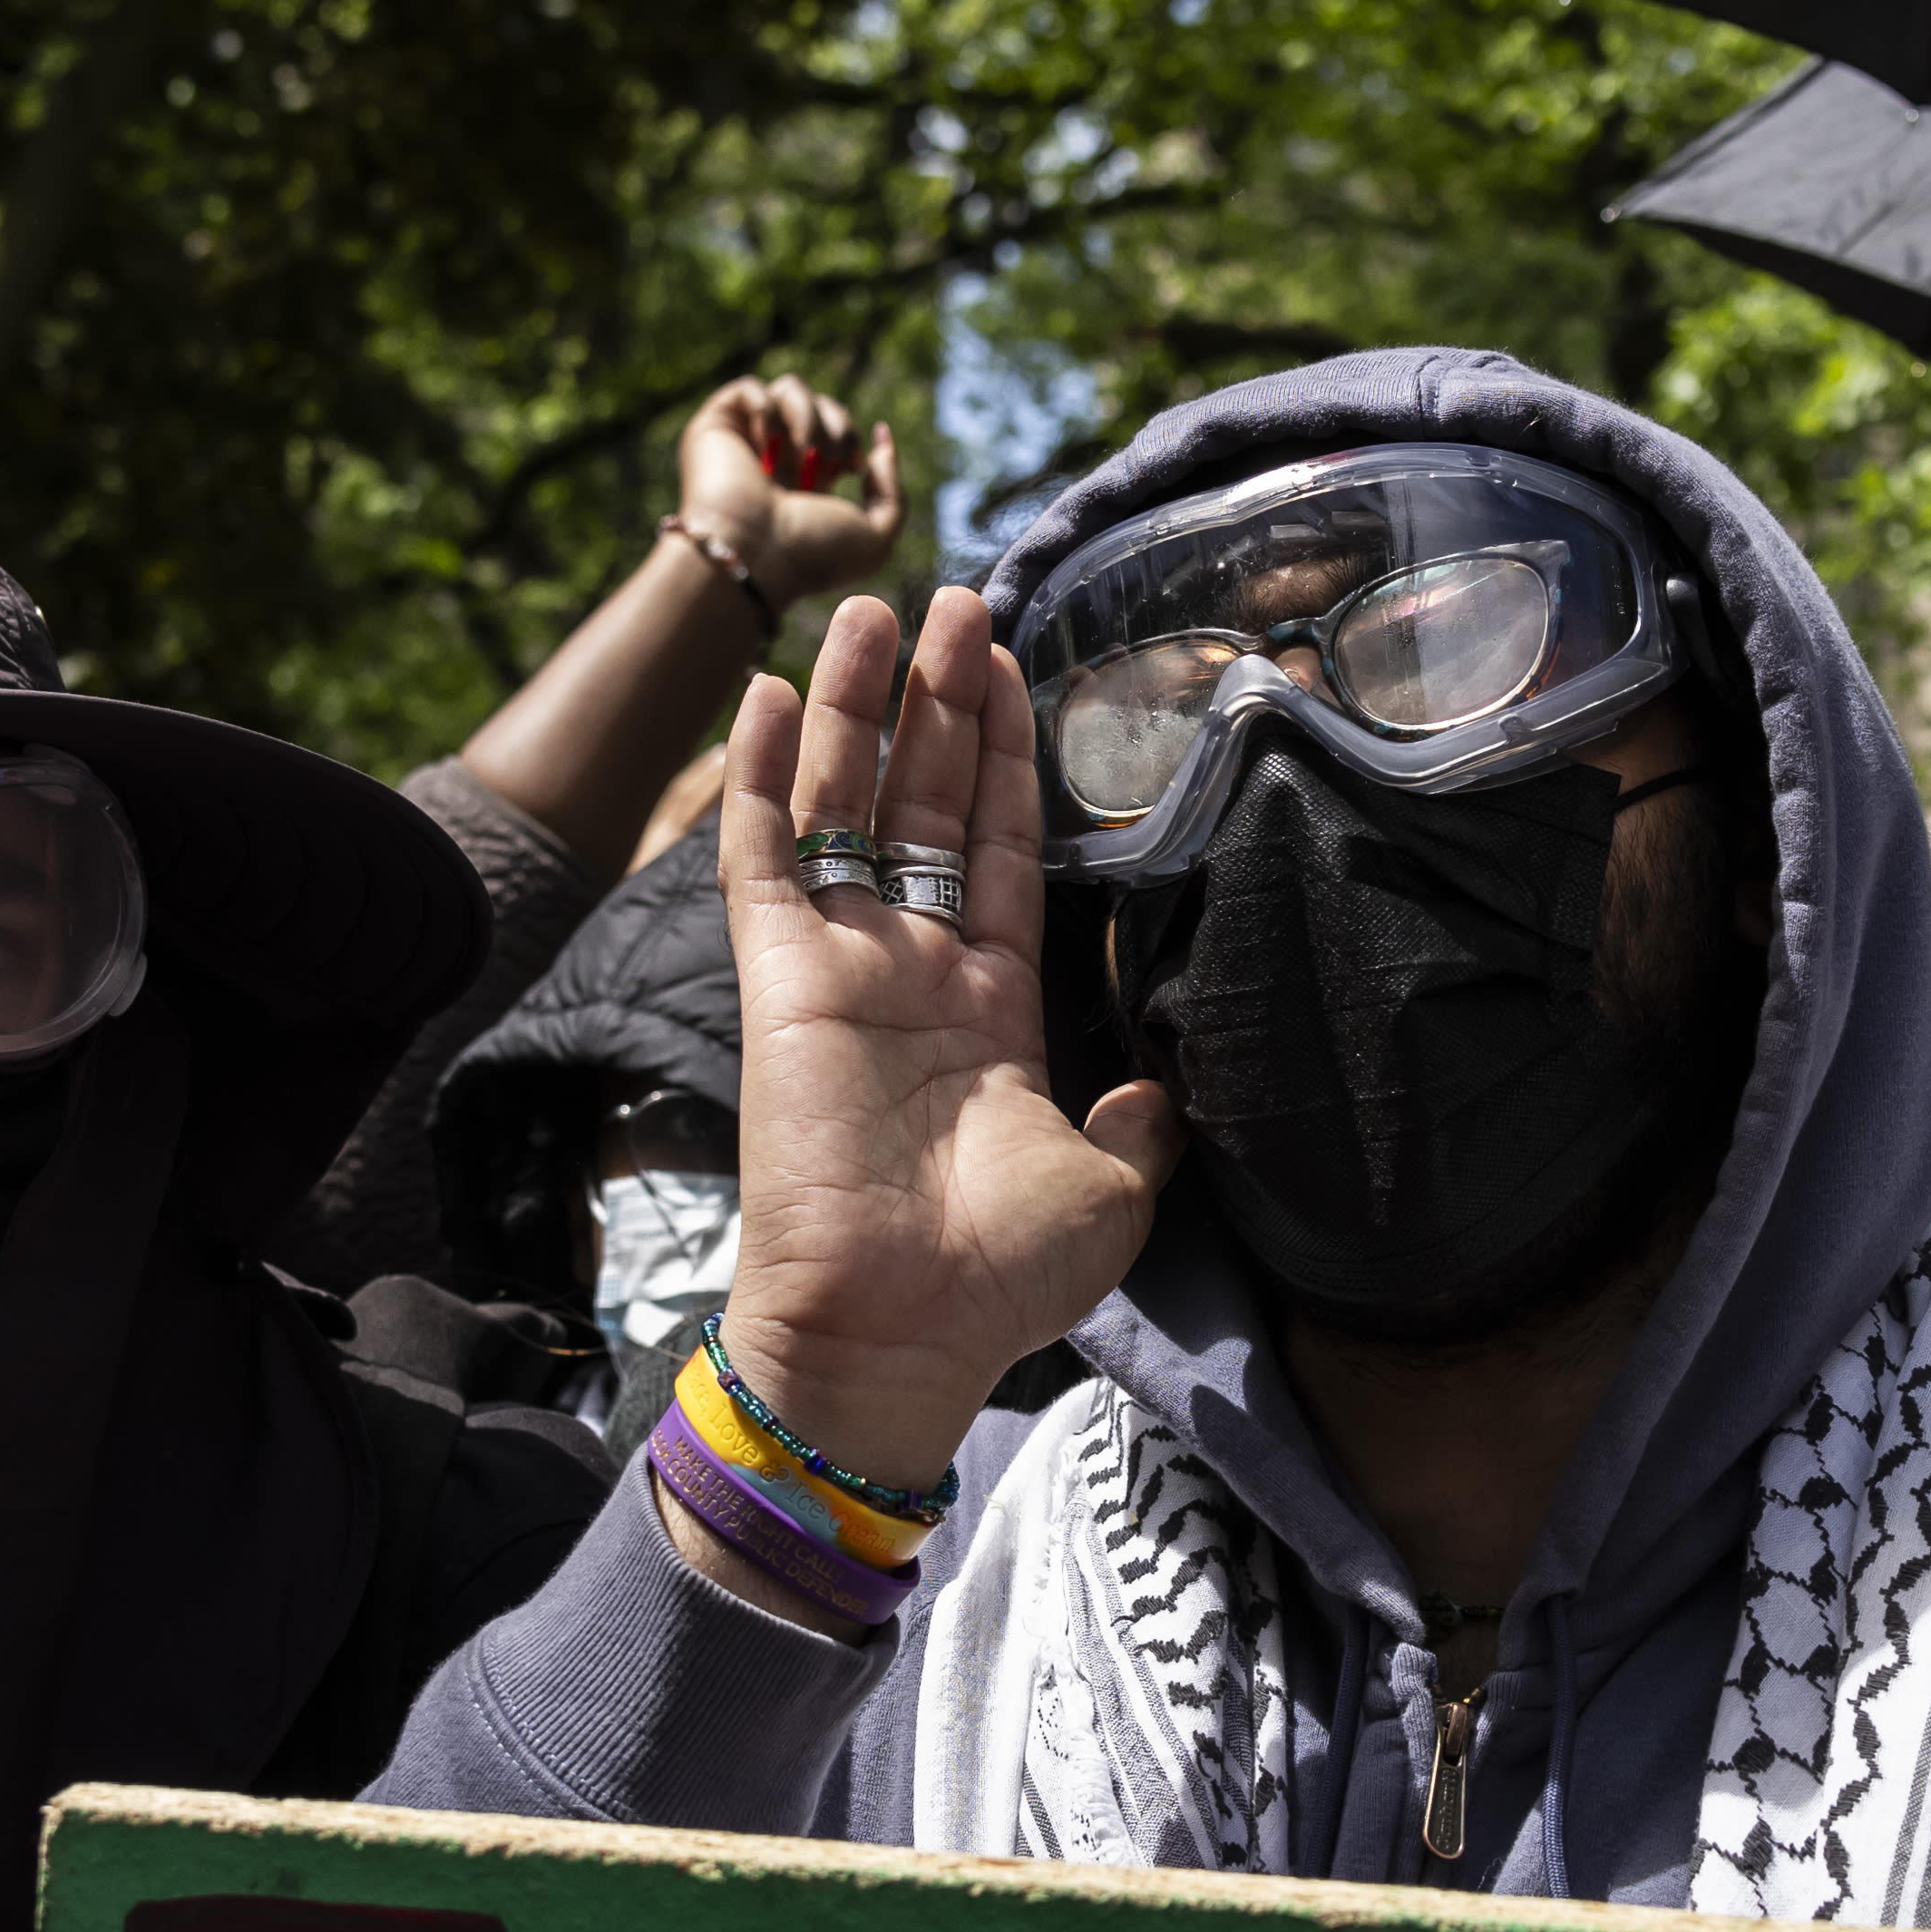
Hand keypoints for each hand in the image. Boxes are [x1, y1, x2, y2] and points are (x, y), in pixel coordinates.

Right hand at [685, 375, 906, 609]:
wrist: (755, 557)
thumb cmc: (811, 554)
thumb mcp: (874, 536)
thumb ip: (891, 489)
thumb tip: (881, 436)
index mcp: (805, 480)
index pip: (836, 426)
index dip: (850, 436)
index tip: (850, 469)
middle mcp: (773, 458)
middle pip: (820, 402)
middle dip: (836, 428)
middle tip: (824, 469)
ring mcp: (743, 440)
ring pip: (790, 388)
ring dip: (807, 421)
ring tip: (799, 459)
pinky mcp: (714, 427)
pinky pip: (749, 388)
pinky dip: (768, 411)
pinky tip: (765, 450)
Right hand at [701, 589, 1181, 1581]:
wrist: (899, 1331)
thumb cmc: (997, 1278)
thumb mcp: (1111, 1188)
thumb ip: (1138, 1122)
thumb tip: (1163, 1085)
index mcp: (990, 1006)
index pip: (994, 849)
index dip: (1002, 760)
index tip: (1011, 669)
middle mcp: (911, 971)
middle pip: (922, 805)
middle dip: (940, 702)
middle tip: (956, 600)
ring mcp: (841, 970)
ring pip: (848, 808)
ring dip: (861, 708)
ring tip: (879, 608)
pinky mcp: (780, 980)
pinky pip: (767, 859)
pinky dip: (769, 779)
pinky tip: (778, 695)